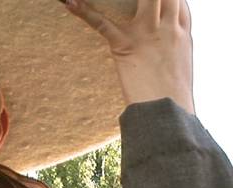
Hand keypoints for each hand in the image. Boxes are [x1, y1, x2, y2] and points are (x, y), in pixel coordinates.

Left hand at [63, 0, 194, 113]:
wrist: (166, 112)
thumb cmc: (172, 97)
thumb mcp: (178, 66)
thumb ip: (171, 49)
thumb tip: (162, 49)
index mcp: (182, 33)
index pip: (178, 1)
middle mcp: (168, 27)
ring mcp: (147, 34)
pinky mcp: (126, 45)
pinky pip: (102, 24)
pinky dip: (84, 12)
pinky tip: (70, 2)